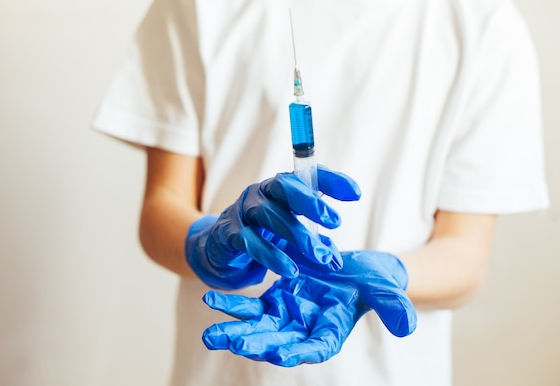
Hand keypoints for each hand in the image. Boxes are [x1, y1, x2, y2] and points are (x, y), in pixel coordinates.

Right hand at [185, 165, 360, 289]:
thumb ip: (313, 244)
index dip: (331, 181)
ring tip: (320, 257)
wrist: (219, 250)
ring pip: (270, 215)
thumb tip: (336, 261)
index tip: (355, 194)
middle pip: (285, 188)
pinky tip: (290, 270)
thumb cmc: (262, 238)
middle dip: (311, 203)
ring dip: (298, 236)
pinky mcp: (227, 233)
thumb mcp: (290, 237)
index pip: (307, 176)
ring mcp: (242, 211)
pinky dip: (271, 256)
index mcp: (280, 188)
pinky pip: (249, 241)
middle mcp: (261, 193)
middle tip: (336, 222)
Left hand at [201, 250, 416, 365]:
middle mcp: (304, 331)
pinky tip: (211, 301)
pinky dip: (231, 305)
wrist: (355, 266)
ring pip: (257, 329)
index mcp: (331, 333)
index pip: (315, 348)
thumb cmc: (372, 280)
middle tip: (237, 344)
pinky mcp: (274, 302)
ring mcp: (287, 318)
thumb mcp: (385, 288)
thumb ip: (394, 307)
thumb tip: (407, 326)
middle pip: (279, 343)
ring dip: (235, 332)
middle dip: (258, 345)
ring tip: (211, 336)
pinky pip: (250, 307)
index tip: (282, 354)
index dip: (299, 352)